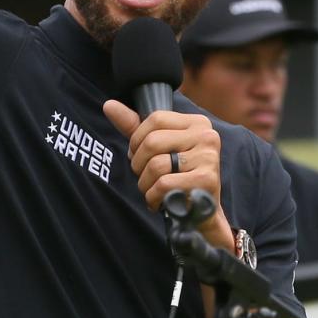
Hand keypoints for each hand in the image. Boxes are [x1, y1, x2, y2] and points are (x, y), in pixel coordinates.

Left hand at [103, 99, 232, 247]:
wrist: (200, 213)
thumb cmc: (176, 176)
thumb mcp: (156, 148)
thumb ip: (133, 127)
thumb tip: (108, 105)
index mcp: (197, 123)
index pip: (155, 119)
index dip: (137, 140)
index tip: (139, 156)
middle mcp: (207, 136)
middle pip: (152, 142)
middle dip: (139, 164)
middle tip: (144, 177)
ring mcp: (209, 157)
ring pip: (156, 165)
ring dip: (145, 184)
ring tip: (152, 190)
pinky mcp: (207, 180)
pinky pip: (164, 185)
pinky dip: (154, 197)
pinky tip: (160, 202)